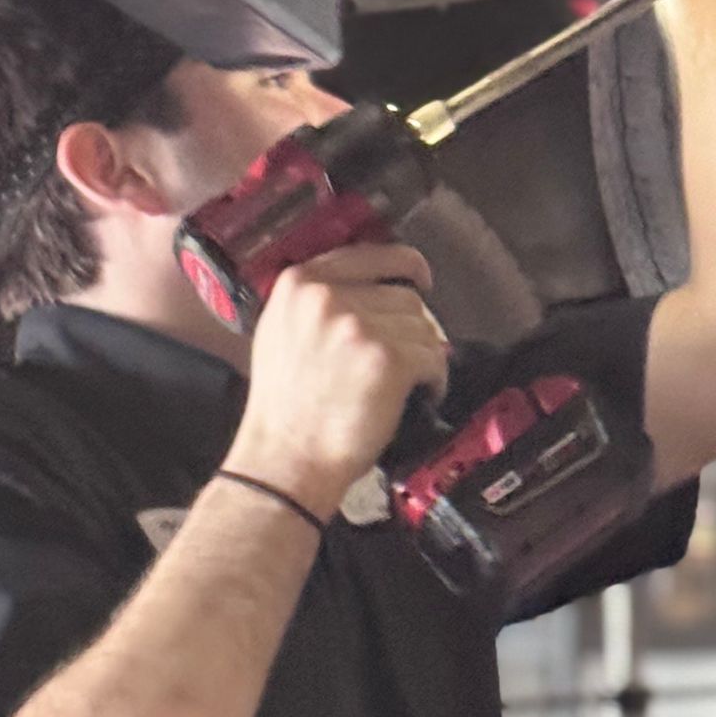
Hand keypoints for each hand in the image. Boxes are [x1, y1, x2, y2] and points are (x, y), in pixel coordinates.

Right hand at [228, 245, 447, 521]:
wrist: (285, 462)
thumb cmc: (284, 413)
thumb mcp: (280, 335)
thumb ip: (315, 304)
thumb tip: (366, 291)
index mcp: (298, 285)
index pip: (369, 254)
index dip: (403, 266)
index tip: (419, 279)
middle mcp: (327, 297)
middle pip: (403, 295)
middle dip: (410, 330)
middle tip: (401, 361)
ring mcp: (358, 326)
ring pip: (423, 326)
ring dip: (423, 356)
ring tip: (405, 384)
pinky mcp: (387, 358)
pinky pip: (433, 358)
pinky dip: (434, 380)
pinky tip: (421, 396)